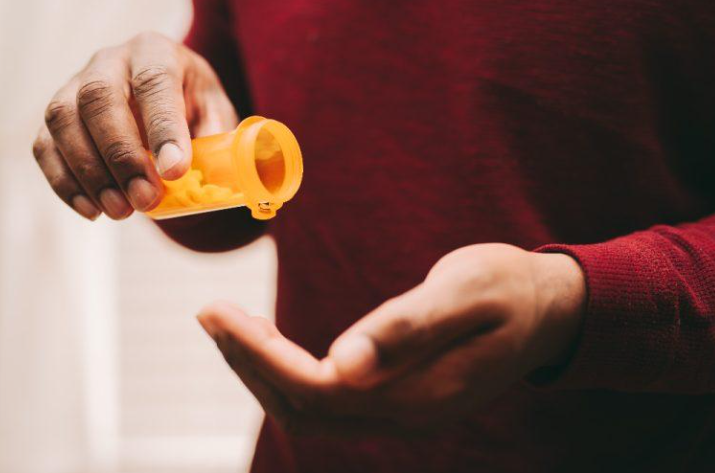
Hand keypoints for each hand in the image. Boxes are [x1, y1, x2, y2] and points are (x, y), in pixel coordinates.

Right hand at [32, 31, 237, 220]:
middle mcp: (110, 62)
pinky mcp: (56, 117)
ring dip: (91, 173)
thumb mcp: (215, 114)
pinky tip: (93, 211)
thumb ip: (216, 138)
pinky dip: (66, 183)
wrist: (166, 99)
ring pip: (64, 120)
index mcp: (156, 53)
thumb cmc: (194, 107)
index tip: (175, 172)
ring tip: (122, 211)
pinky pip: (46, 146)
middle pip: (99, 99)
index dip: (163, 128)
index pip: (154, 82)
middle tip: (145, 199)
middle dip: (121, 156)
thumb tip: (212, 174)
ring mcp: (75, 85)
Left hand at [198, 243, 585, 434]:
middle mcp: (406, 414)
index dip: (258, 356)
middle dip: (247, 363)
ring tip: (228, 325)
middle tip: (210, 313)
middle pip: (302, 407)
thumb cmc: (509, 287)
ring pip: (310, 408)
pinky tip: (272, 341)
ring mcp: (403, 412)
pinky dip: (288, 371)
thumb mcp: (465, 292)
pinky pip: (328, 399)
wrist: (548, 309)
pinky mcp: (399, 397)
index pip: (316, 387)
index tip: (216, 313)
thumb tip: (343, 362)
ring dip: (262, 370)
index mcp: (419, 391)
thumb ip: (407, 328)